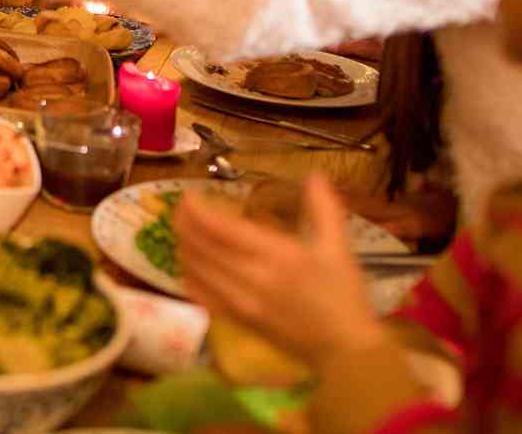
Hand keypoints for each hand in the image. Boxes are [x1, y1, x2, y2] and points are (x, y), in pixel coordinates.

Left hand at [173, 174, 389, 365]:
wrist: (343, 347)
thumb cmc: (342, 293)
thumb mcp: (338, 246)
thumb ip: (324, 207)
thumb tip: (313, 175)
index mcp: (275, 255)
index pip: (223, 229)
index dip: (199, 212)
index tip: (187, 196)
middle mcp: (251, 277)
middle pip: (203, 248)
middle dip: (185, 226)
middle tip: (178, 210)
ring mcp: (241, 302)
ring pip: (198, 272)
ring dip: (185, 250)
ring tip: (182, 233)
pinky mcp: (239, 321)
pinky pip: (203, 299)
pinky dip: (189, 281)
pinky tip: (186, 270)